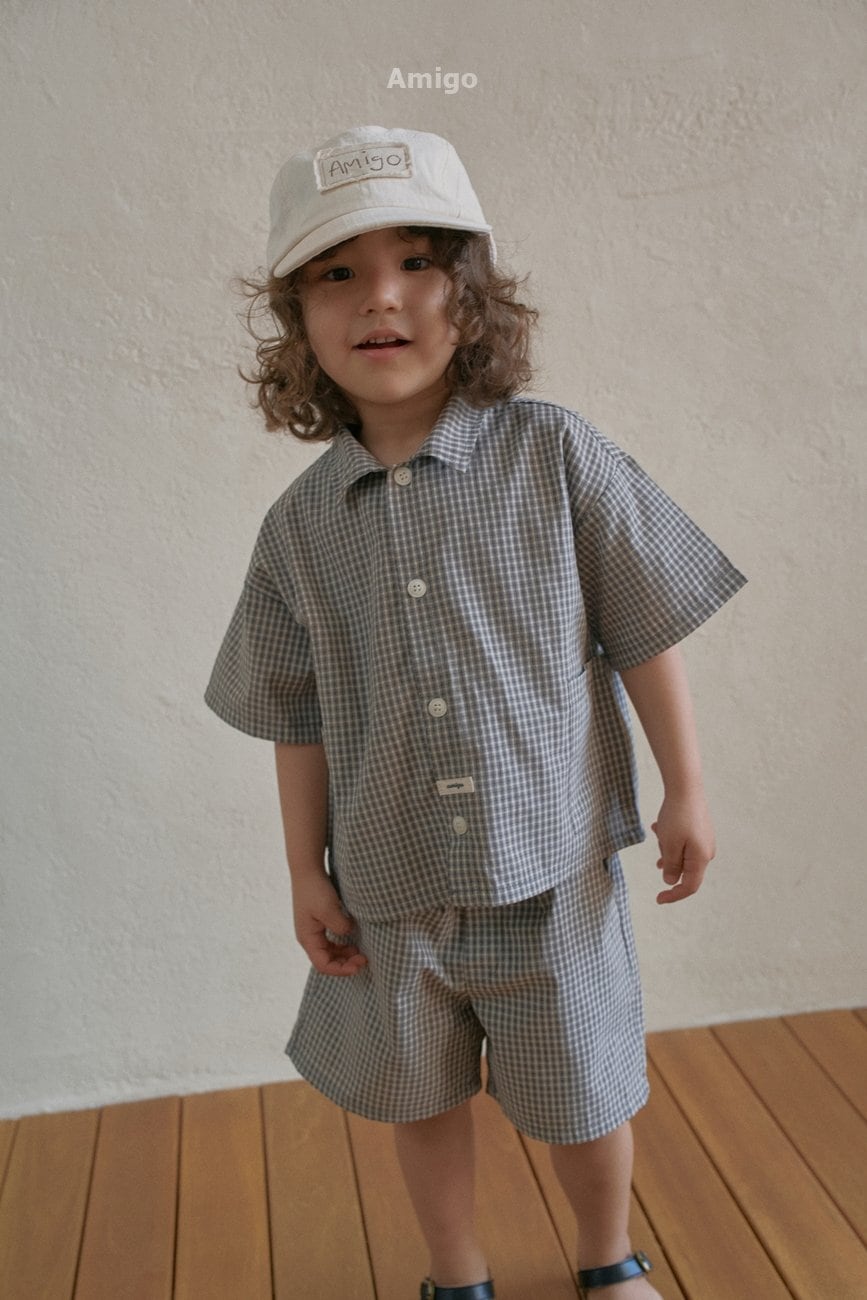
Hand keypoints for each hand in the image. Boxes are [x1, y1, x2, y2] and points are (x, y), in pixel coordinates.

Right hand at [291, 872, 367, 975]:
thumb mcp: (330, 909)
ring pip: (328, 952)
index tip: (359, 964)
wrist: (307, 869)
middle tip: (364, 959)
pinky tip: (352, 941)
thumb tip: (349, 933)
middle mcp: (308, 937)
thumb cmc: (316, 889)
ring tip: (360, 952)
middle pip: (326, 960)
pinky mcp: (318, 922)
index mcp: (308, 938)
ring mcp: (312, 930)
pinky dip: (341, 945)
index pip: (323, 965)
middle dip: (345, 963)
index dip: (341, 969)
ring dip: (344, 955)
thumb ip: (341, 926)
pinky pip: (330, 941)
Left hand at [651, 789, 716, 903]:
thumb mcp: (669, 845)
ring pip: (680, 854)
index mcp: (701, 859)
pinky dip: (670, 838)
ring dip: (666, 847)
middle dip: (666, 859)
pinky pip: (683, 842)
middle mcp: (706, 852)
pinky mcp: (700, 831)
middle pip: (683, 869)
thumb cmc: (677, 816)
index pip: (689, 887)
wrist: (686, 787)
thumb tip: (670, 881)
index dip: (673, 895)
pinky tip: (659, 826)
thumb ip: (670, 866)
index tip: (658, 899)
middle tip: (659, 839)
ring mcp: (704, 841)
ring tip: (659, 829)